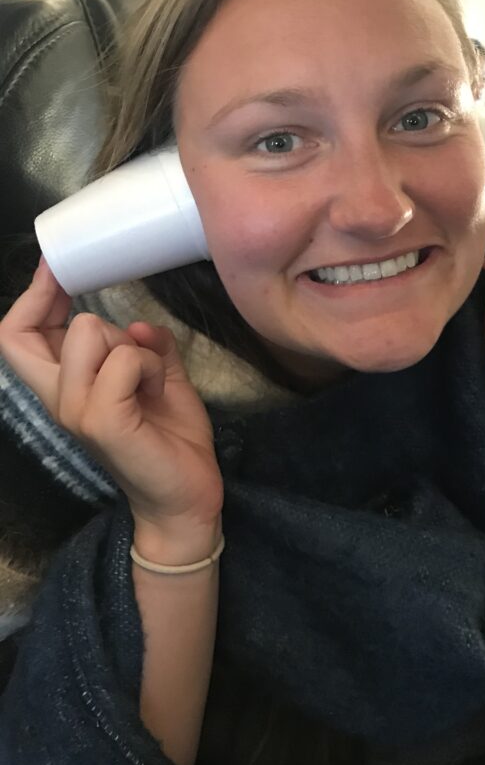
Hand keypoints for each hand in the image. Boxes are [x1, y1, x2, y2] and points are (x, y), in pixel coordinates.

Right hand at [0, 259, 221, 538]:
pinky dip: (151, 364)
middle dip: (90, 321)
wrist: (187, 496)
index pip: (16, 335)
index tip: (55, 268)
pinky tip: (158, 392)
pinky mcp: (102, 420)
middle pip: (36, 328)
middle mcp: (58, 399)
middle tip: (131, 352)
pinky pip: (125, 359)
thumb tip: (136, 324)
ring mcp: (75, 411)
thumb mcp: (159, 376)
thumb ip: (145, 345)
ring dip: (132, 347)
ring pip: (90, 332)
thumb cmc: (169, 438)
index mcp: (64, 387)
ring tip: (151, 382)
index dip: (30, 297)